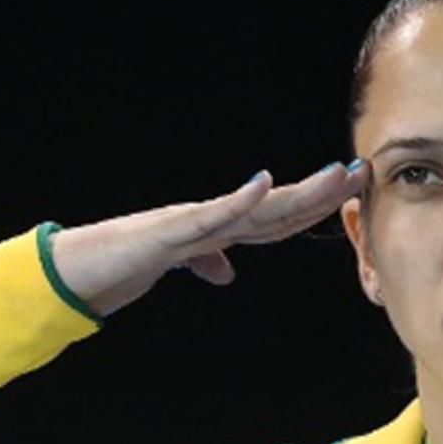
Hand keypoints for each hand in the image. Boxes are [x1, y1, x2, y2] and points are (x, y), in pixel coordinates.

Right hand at [47, 160, 370, 317]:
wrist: (77, 269)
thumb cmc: (123, 263)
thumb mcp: (177, 265)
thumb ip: (203, 262)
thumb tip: (226, 273)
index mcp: (218, 228)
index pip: (278, 218)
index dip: (316, 204)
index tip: (353, 190)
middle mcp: (212, 218)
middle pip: (278, 207)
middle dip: (323, 191)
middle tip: (365, 171)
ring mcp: (192, 221)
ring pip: (257, 207)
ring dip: (299, 193)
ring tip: (336, 176)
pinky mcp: (170, 231)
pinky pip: (211, 216)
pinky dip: (239, 200)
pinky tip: (264, 184)